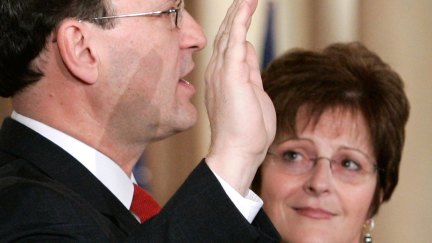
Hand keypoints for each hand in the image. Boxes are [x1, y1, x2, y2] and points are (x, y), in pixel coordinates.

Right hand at [204, 0, 275, 195]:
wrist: (238, 151)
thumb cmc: (247, 130)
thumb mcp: (252, 93)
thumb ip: (248, 70)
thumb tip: (247, 48)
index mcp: (223, 77)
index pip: (229, 45)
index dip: (236, 26)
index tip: (244, 10)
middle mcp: (217, 70)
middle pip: (226, 34)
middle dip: (236, 13)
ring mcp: (222, 71)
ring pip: (229, 32)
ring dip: (239, 10)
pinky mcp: (230, 73)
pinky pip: (235, 37)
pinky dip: (242, 18)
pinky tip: (248, 2)